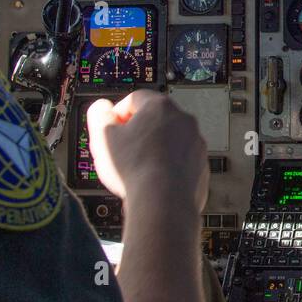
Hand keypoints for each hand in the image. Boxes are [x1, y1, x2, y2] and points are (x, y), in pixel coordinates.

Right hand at [85, 90, 208, 215]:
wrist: (164, 202)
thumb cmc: (134, 168)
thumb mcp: (102, 136)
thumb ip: (99, 116)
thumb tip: (102, 109)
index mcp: (160, 107)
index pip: (134, 99)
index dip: (118, 114)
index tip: (112, 128)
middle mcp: (184, 121)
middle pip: (155, 119)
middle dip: (138, 131)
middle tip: (123, 148)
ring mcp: (196, 144)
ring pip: (170, 140)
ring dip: (155, 149)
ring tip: (137, 167)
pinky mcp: (202, 165)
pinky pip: (181, 161)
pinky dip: (168, 166)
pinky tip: (153, 179)